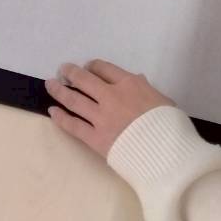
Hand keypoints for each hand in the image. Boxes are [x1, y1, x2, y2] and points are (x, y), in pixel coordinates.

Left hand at [46, 61, 173, 158]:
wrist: (167, 154)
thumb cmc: (170, 126)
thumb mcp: (163, 100)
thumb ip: (147, 89)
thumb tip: (138, 79)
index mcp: (129, 84)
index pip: (104, 68)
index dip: (92, 66)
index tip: (86, 67)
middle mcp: (111, 96)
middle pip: (84, 79)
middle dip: (70, 73)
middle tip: (62, 70)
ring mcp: (101, 117)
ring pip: (74, 100)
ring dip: (59, 91)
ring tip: (50, 85)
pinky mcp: (95, 138)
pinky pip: (73, 125)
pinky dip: (60, 117)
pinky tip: (52, 112)